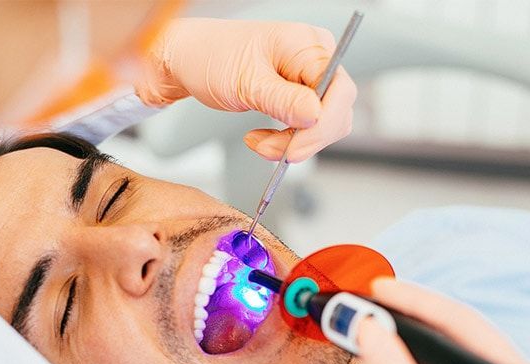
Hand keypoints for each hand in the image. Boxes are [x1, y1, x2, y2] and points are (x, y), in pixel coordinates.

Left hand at [135, 18, 356, 162]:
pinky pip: (307, 127)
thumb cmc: (211, 57)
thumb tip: (315, 116)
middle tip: (268, 151)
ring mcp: (309, 78)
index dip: (322, 126)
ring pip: (323, 125)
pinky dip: (285, 141)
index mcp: (308, 45)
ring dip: (292, 144)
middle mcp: (316, 59)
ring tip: (257, 143)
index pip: (339, 91)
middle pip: (337, 112)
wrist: (190, 59)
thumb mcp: (245, 82)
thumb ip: (283, 100)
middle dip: (304, 139)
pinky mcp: (298, 95)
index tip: (293, 150)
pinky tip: (261, 139)